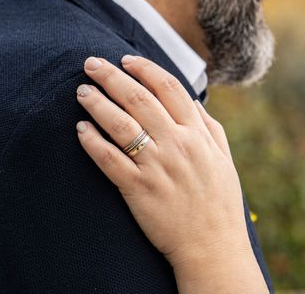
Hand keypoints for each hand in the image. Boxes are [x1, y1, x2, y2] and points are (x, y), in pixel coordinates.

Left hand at [74, 55, 252, 278]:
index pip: (169, 88)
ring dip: (97, 103)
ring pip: (120, 124)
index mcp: (198, 133)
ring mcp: (157, 165)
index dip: (146, 68)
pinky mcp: (138, 189)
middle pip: (140, 98)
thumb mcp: (224, 158)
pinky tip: (80, 129)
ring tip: (81, 92)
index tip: (127, 59)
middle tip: (92, 63)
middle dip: (113, 76)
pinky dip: (92, 142)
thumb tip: (193, 100)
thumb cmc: (220, 201)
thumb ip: (209, 126)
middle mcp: (177, 144)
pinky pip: (109, 159)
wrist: (212, 244)